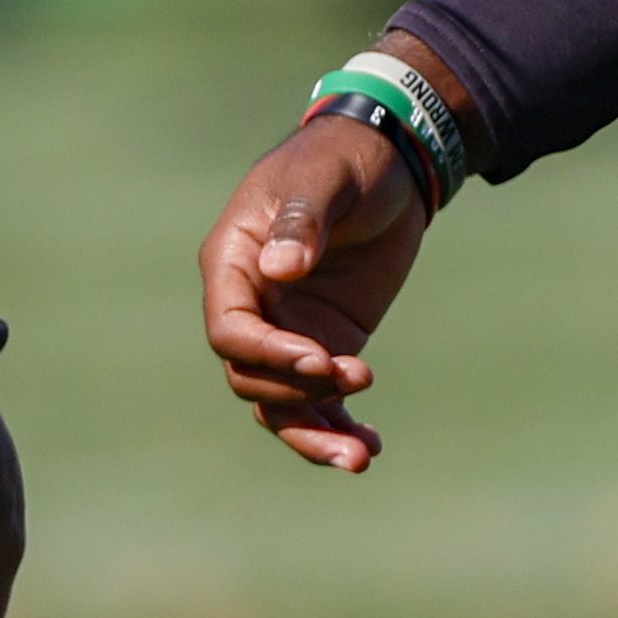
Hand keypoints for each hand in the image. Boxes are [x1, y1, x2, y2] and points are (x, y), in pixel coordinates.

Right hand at [201, 112, 431, 471]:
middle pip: (252, 376)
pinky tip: (371, 448)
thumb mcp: (324, 180)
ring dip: (315, 434)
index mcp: (234, 262)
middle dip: (298, 393)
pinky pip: (317, 400)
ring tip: (361, 458)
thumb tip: (280, 269)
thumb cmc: (345, 159)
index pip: (230, 329)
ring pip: (280, 404)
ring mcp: (287, 330)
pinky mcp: (323, 344)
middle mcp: (252, 304)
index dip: (268, 354)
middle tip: (359, 378)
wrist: (387, 160)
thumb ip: (302, 219)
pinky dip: (339, 426)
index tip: (320, 359)